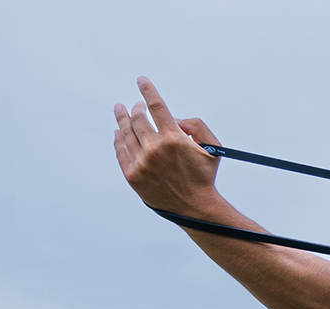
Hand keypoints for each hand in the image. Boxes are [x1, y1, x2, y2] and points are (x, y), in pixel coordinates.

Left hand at [113, 77, 223, 217]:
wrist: (195, 207)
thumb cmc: (204, 175)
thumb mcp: (212, 147)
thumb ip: (197, 125)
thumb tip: (176, 119)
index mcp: (174, 139)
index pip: (156, 106)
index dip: (148, 90)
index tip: (141, 80)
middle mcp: (155, 149)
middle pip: (138, 118)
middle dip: (136, 108)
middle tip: (136, 105)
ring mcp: (141, 162)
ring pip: (126, 133)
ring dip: (122, 119)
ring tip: (119, 110)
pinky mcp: (133, 175)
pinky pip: (121, 152)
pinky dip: (118, 140)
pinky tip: (118, 132)